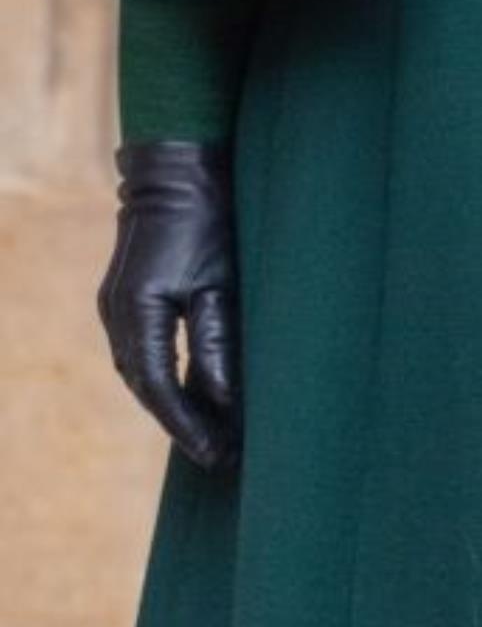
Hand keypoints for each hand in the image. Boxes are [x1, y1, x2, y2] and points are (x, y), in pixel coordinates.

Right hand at [97, 142, 241, 469]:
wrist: (178, 169)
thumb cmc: (208, 219)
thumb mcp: (221, 283)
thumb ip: (217, 343)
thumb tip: (221, 400)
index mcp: (137, 311)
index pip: (159, 387)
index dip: (188, 425)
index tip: (216, 455)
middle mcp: (116, 313)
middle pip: (146, 386)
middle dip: (182, 423)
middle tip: (220, 457)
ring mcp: (116, 306)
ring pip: (142, 373)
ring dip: (173, 404)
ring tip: (211, 435)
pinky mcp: (126, 298)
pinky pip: (143, 352)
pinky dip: (166, 378)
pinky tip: (192, 393)